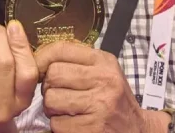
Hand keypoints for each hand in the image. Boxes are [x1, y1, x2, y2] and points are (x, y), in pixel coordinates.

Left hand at [35, 41, 151, 132]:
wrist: (137, 130)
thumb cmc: (114, 99)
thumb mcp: (103, 72)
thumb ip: (77, 62)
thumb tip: (37, 58)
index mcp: (104, 61)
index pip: (61, 49)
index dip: (41, 58)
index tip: (37, 69)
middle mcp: (104, 80)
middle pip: (52, 75)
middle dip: (49, 88)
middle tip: (58, 95)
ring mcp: (100, 105)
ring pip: (51, 101)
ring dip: (52, 110)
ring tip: (66, 110)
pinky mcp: (93, 129)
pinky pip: (57, 124)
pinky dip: (60, 126)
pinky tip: (73, 124)